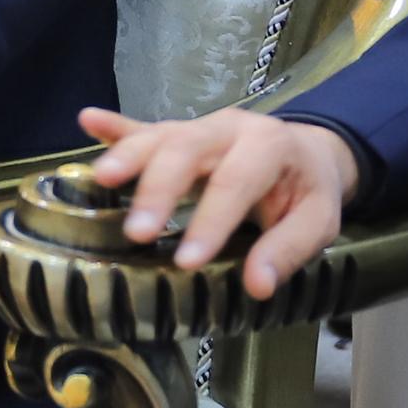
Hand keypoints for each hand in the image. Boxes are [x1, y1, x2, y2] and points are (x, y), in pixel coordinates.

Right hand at [82, 103, 358, 297]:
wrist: (308, 153)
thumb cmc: (308, 191)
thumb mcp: (318, 221)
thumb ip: (289, 249)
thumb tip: (257, 286)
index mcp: (269, 145)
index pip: (237, 181)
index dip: (211, 221)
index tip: (187, 261)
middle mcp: (229, 128)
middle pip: (188, 147)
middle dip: (159, 188)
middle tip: (137, 232)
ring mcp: (199, 127)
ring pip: (160, 135)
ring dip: (129, 156)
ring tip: (102, 180)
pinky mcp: (177, 134)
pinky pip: (143, 127)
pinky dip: (115, 128)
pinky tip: (89, 121)